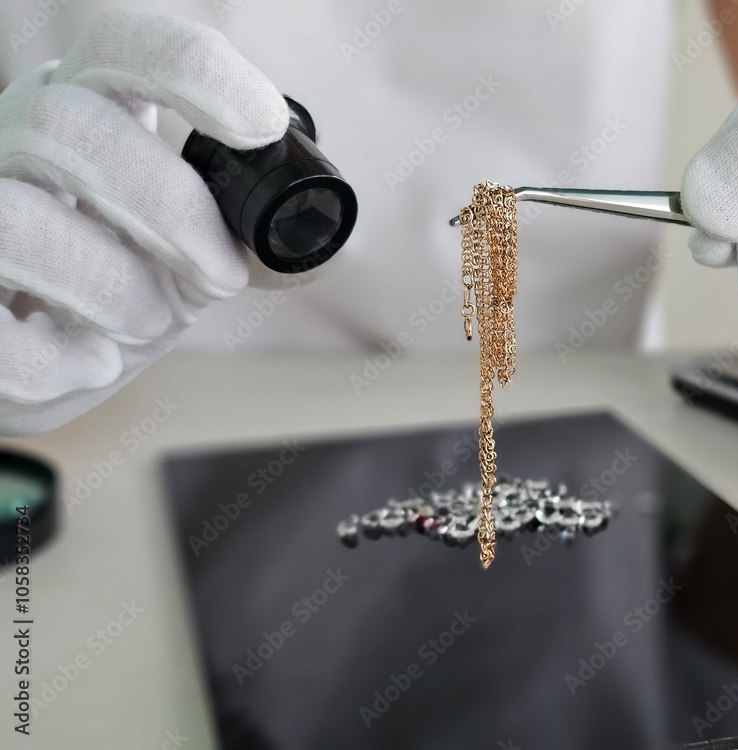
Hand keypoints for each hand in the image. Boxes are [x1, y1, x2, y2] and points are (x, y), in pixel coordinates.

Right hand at [0, 11, 287, 434]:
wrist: (42, 359)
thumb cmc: (124, 287)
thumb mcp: (193, 252)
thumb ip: (246, 237)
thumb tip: (310, 238)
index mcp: (88, 111)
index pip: (122, 42)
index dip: (193, 69)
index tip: (261, 123)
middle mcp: (15, 144)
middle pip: (65, 123)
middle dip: (169, 207)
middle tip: (219, 275)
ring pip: (17, 220)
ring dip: (116, 287)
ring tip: (148, 319)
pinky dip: (54, 358)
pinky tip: (89, 359)